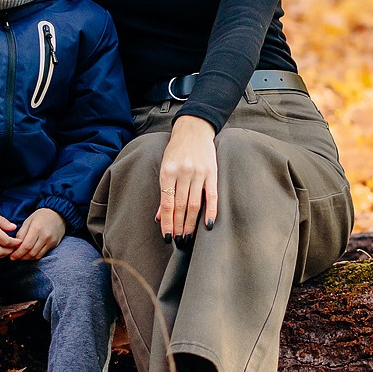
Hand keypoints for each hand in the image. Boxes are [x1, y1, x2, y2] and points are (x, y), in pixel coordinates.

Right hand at [0, 203, 18, 257]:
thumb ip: (2, 221)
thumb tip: (14, 227)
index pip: (6, 241)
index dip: (15, 243)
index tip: (20, 240)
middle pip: (2, 252)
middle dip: (11, 250)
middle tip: (16, 245)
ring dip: (4, 254)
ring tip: (10, 248)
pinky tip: (1, 249)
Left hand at [8, 208, 65, 260]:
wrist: (57, 214)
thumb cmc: (40, 216)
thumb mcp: (28, 221)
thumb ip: (21, 233)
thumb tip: (15, 246)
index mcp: (36, 228)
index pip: (26, 246)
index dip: (18, 253)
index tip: (12, 256)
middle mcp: (44, 236)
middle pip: (31, 253)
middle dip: (21, 257)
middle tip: (15, 257)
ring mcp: (50, 241)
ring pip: (37, 256)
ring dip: (27, 258)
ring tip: (21, 256)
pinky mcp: (54, 244)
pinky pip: (42, 254)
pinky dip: (34, 256)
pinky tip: (29, 254)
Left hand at [157, 116, 218, 237]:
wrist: (193, 129)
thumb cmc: (176, 151)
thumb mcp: (165, 167)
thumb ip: (164, 192)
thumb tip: (160, 218)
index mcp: (168, 171)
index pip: (167, 203)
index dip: (167, 222)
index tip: (167, 237)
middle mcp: (183, 172)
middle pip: (181, 206)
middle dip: (179, 226)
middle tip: (179, 242)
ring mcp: (199, 172)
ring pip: (194, 204)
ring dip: (191, 223)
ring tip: (188, 237)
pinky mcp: (212, 172)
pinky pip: (212, 196)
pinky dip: (211, 211)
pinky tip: (209, 225)